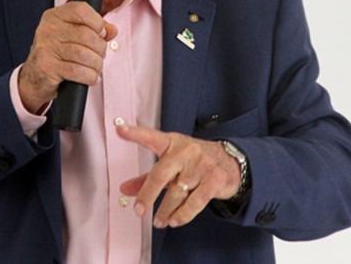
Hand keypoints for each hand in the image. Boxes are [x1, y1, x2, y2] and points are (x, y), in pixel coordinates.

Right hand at [18, 1, 117, 113]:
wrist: (33, 79)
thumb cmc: (56, 55)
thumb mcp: (73, 37)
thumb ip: (94, 30)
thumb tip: (112, 30)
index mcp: (54, 16)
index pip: (81, 10)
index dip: (97, 22)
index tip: (101, 34)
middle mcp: (48, 29)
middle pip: (87, 35)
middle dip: (100, 48)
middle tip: (99, 56)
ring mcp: (45, 48)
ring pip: (84, 54)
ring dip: (96, 64)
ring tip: (95, 68)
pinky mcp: (47, 67)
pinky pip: (77, 71)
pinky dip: (90, 76)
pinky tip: (91, 77)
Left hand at [117, 125, 240, 228]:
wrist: (230, 161)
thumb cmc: (193, 161)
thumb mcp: (171, 162)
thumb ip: (147, 176)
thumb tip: (124, 190)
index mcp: (171, 143)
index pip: (151, 137)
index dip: (135, 134)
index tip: (119, 130)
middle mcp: (185, 151)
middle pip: (161, 174)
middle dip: (148, 195)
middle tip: (139, 211)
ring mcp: (200, 165)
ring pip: (177, 194)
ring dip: (165, 211)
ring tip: (158, 221)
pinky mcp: (213, 180)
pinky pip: (194, 203)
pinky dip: (182, 215)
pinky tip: (174, 221)